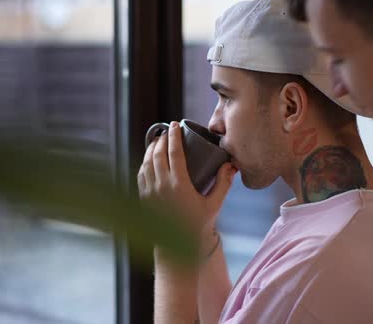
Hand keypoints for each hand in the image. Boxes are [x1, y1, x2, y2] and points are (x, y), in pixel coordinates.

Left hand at [137, 121, 236, 235]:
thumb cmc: (198, 225)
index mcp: (179, 185)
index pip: (174, 153)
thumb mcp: (214, 205)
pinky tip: (149, 159)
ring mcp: (150, 193)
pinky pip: (141, 175)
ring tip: (158, 140)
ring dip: (151, 149)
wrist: (177, 248)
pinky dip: (144, 162)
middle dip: (162, 139)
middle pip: (158, 154)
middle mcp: (162, 187)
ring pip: (146, 163)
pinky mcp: (144, 199)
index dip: (174, 136)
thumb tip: (231, 165)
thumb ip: (223, 184)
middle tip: (168, 130)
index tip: (175, 125)